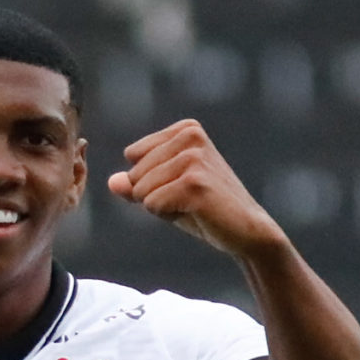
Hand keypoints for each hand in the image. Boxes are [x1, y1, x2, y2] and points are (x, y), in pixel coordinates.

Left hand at [108, 121, 286, 259]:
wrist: (247, 230)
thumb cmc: (206, 210)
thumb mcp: (165, 191)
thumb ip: (136, 184)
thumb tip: (112, 181)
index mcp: (186, 129)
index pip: (134, 156)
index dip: (150, 180)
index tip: (182, 186)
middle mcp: (190, 136)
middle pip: (135, 173)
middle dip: (153, 195)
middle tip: (189, 199)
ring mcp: (193, 158)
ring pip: (141, 190)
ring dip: (162, 206)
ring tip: (194, 204)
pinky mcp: (193, 182)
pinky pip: (152, 204)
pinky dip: (168, 215)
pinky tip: (197, 211)